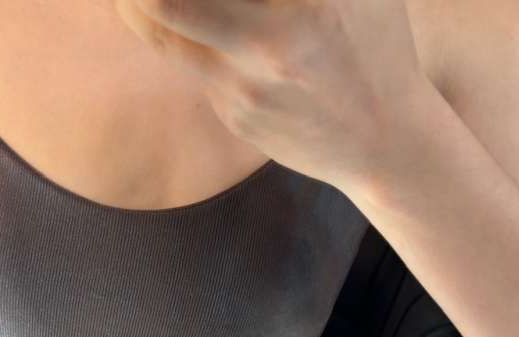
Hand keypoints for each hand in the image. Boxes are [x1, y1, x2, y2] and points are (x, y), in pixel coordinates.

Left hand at [114, 0, 430, 195]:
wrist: (384, 140)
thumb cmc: (372, 44)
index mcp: (310, 0)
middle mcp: (273, 39)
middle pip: (167, 2)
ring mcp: (249, 85)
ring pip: (165, 33)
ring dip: (135, 2)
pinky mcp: (236, 115)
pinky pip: (194, 65)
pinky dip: (180, 34)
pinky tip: (186, 21)